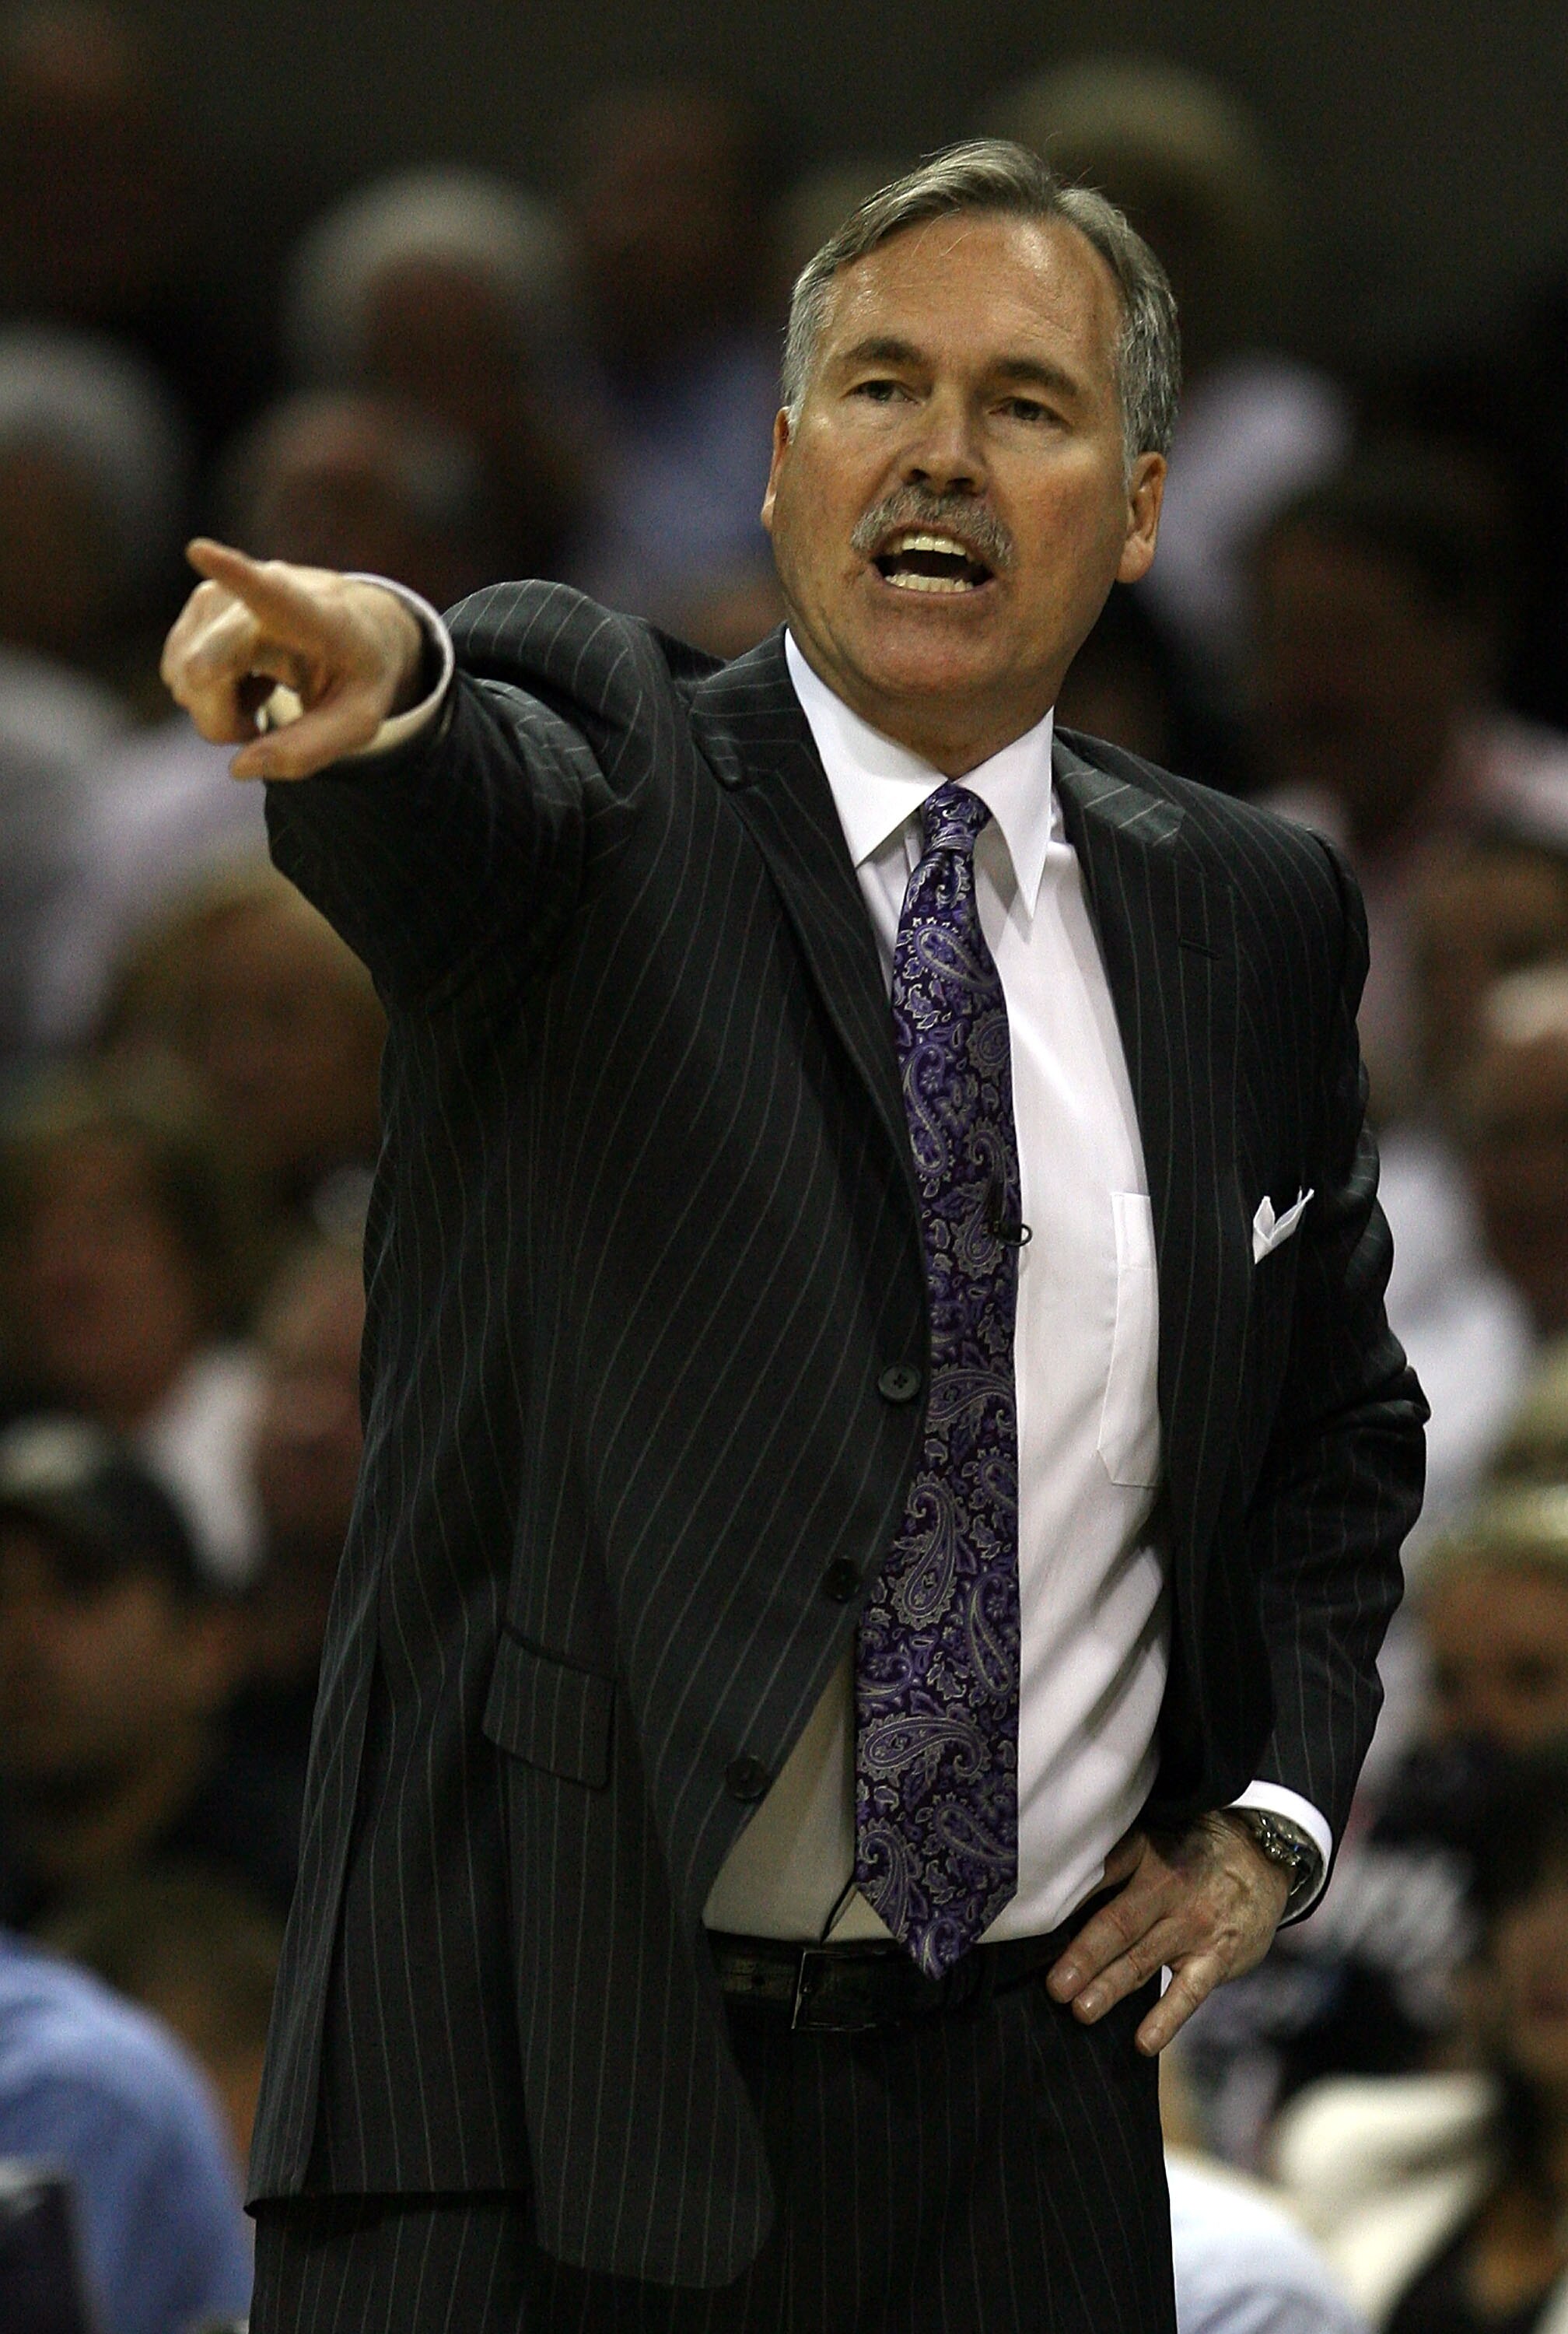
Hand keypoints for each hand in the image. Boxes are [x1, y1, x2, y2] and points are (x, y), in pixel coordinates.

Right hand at [160, 539, 426, 780]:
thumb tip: (238, 767)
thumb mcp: (358, 722)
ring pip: (183, 678)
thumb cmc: (358, 675)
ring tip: (263, 690)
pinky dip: (206, 692)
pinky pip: (177, 671)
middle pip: (202, 674)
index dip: (231, 573)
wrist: (355, 627)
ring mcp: (220, 593)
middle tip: (262, 726)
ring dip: (217, 707)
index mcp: (311, 612)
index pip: (270, 593)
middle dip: (222, 720)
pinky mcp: (198, 604)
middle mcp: (257, 592)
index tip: (199, 551)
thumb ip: (308, 750)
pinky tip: (243, 678)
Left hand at [1047, 1812, 1290, 2055]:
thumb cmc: (1190, 1854)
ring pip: (1145, 1959)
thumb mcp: (1154, 1840)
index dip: (1067, 1900)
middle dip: (1084, 1957)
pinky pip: (1189, 1992)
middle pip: (1118, 1924)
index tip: (1035, 1926)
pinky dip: (1167, 2018)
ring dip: (1112, 1987)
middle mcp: (1168, 1888)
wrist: (1263, 1855)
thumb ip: (1114, 1865)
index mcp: (1144, 1853)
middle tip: (1055, 1986)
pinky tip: (1143, 2042)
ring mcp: (1194, 1925)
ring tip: (1081, 2010)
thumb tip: (1057, 1895)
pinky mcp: (1217, 1956)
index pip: (1100, 1875)